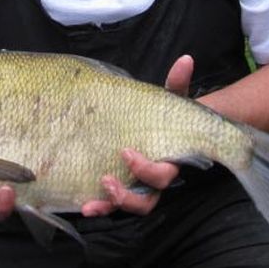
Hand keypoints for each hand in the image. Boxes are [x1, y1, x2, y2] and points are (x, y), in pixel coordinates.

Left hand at [81, 55, 193, 217]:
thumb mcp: (173, 98)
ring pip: (131, 207)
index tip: (125, 152)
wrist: (166, 125)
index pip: (163, 175)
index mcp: (169, 160)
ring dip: (111, 206)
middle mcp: (155, 179)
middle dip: (127, 196)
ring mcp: (139, 186)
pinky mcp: (123, 187)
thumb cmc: (169, 113)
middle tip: (106, 180)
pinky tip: (82, 204)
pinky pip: (113, 204)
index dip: (145, 169)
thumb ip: (178, 82)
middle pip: (147, 200)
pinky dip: (100, 206)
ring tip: (91, 205)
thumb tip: (186, 60)